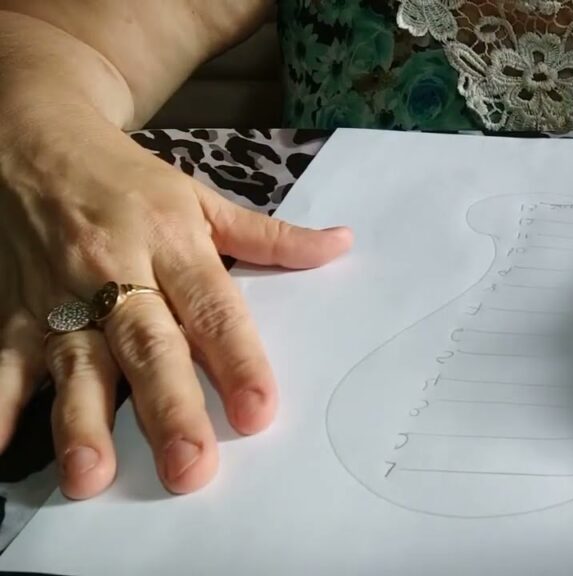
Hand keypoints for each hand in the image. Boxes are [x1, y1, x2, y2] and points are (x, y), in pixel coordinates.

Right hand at [0, 118, 350, 497]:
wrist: (33, 138)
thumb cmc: (129, 181)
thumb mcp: (202, 199)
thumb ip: (270, 237)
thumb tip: (340, 245)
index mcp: (172, 242)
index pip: (213, 309)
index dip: (238, 360)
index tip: (259, 412)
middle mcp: (116, 270)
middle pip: (146, 345)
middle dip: (168, 408)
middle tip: (192, 468)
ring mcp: (59, 294)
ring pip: (75, 362)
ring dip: (82, 421)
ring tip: (91, 477)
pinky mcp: (13, 312)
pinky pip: (3, 361)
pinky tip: (0, 450)